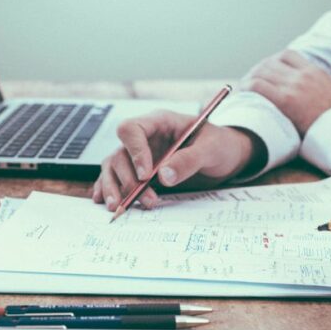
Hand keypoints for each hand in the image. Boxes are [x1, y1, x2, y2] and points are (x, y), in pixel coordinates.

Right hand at [92, 110, 265, 209]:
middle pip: (120, 154)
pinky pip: (115, 177)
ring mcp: (139, 155)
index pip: (132, 130)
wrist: (226, 157)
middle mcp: (145, 138)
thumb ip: (188, 160)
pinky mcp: (139, 171)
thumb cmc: (220, 145)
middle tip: (146, 199)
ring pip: (113, 167)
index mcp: (160, 122)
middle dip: (128, 179)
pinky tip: (104, 202)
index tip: (145, 175)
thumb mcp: (211, 149)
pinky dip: (108, 189)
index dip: (134, 152)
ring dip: (114, 188)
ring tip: (120, 207)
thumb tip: (163, 177)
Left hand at [240, 50, 330, 133]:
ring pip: (260, 72)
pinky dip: (245, 88)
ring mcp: (294, 85)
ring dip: (247, 80)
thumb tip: (326, 101)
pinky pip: (257, 86)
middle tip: (245, 84)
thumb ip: (326, 93)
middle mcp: (303, 75)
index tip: (264, 72)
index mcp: (315, 72)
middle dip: (255, 72)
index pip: (287, 55)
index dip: (271, 62)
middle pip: (269, 63)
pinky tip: (240, 96)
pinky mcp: (285, 100)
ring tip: (240, 91)